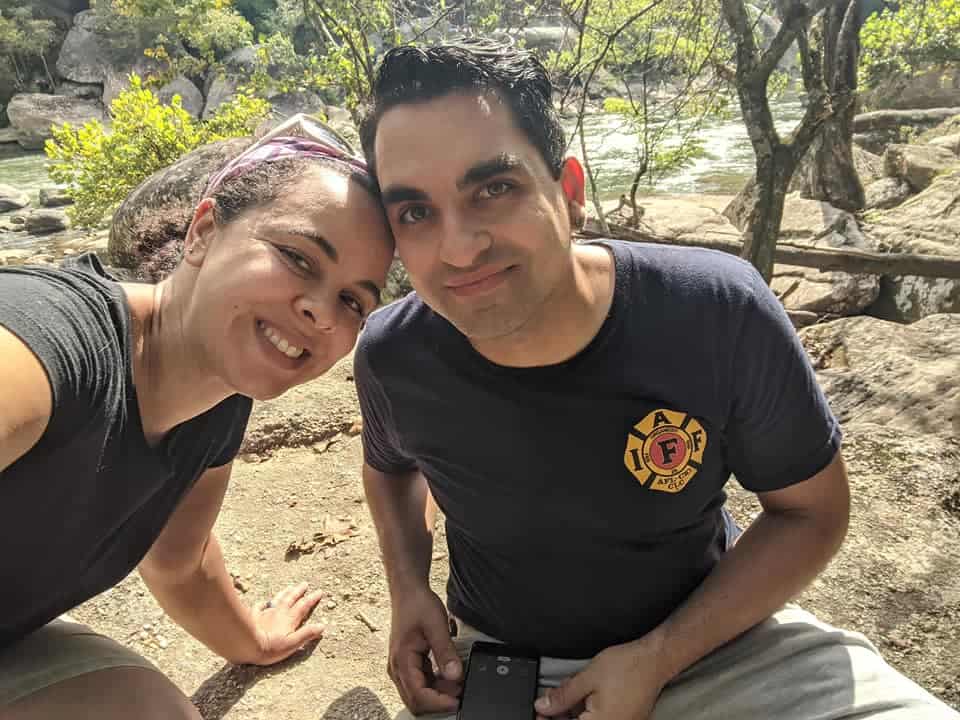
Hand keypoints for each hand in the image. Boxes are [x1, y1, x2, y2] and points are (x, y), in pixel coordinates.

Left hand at [249, 582, 324, 664]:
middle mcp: (279, 613)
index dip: (312, 599)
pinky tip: (263, 602)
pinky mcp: (254, 617)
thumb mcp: (292, 644)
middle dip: (299, 591)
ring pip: (277, 600)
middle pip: (291, 599)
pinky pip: (259, 607)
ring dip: (284, 593)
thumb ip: (307, 634)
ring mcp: (265, 613)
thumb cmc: (270, 648)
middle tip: (305, 584)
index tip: (319, 592)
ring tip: (289, 587)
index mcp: (289, 620)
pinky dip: (263, 604)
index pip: (303, 606)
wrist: (246, 644)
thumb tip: (322, 626)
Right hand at [388, 584, 462, 713]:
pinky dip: (435, 686)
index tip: (457, 701)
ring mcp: (402, 668)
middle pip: (416, 701)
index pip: (418, 696)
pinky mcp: (408, 665)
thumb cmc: (417, 605)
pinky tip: (449, 676)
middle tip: (460, 692)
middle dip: (438, 702)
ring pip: (418, 695)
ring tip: (458, 682)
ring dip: (438, 694)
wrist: (408, 592)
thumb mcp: (436, 626)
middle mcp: (398, 669)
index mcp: (402, 661)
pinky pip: (420, 684)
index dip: (439, 703)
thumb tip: (455, 675)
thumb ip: (446, 652)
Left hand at [535, 638, 668, 719]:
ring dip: (571, 713)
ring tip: (562, 694)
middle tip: (547, 702)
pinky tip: (578, 697)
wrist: (654, 660)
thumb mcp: (587, 678)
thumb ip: (562, 696)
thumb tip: (543, 707)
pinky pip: (598, 719)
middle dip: (558, 716)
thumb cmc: (628, 667)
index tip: (539, 713)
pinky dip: (585, 711)